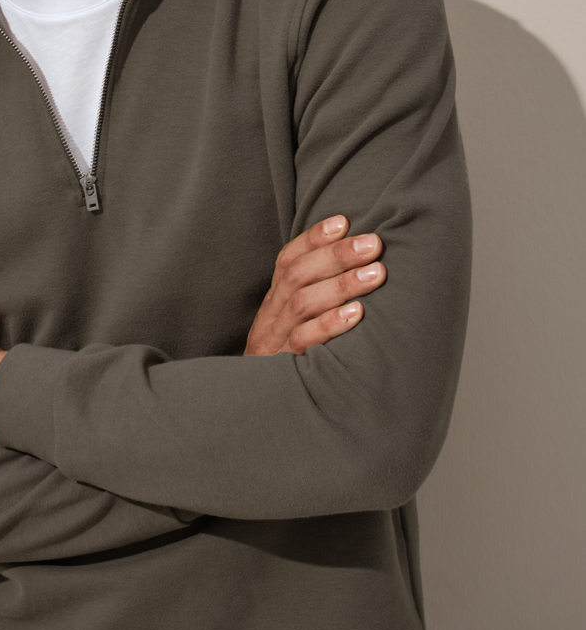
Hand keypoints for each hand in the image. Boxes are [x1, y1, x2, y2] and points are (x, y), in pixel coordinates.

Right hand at [244, 216, 384, 356]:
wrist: (253, 408)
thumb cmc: (286, 360)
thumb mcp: (291, 326)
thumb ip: (314, 299)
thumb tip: (361, 267)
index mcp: (274, 301)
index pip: (288, 260)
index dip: (313, 238)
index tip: (343, 221)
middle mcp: (271, 315)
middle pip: (298, 275)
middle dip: (337, 255)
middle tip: (373, 244)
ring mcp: (275, 340)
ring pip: (303, 303)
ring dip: (342, 284)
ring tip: (376, 273)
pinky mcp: (283, 365)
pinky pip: (303, 341)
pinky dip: (330, 324)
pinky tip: (357, 313)